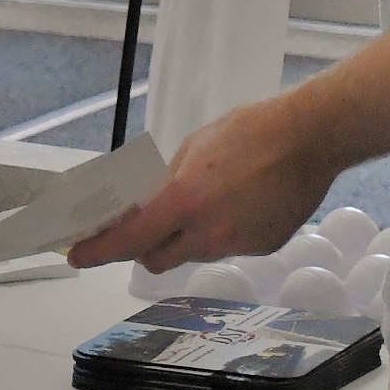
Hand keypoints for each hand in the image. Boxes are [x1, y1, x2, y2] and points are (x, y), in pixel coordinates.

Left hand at [65, 91, 340, 280]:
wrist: (311, 138)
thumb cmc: (251, 131)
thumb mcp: (194, 148)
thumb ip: (167, 182)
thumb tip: (147, 204)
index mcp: (185, 202)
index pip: (129, 240)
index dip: (99, 251)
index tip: (78, 255)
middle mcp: (209, 233)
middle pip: (157, 259)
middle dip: (144, 247)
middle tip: (143, 226)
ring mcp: (238, 245)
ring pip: (194, 254)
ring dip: (186, 238)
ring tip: (206, 202)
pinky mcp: (263, 248)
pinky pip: (228, 248)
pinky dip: (222, 233)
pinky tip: (239, 204)